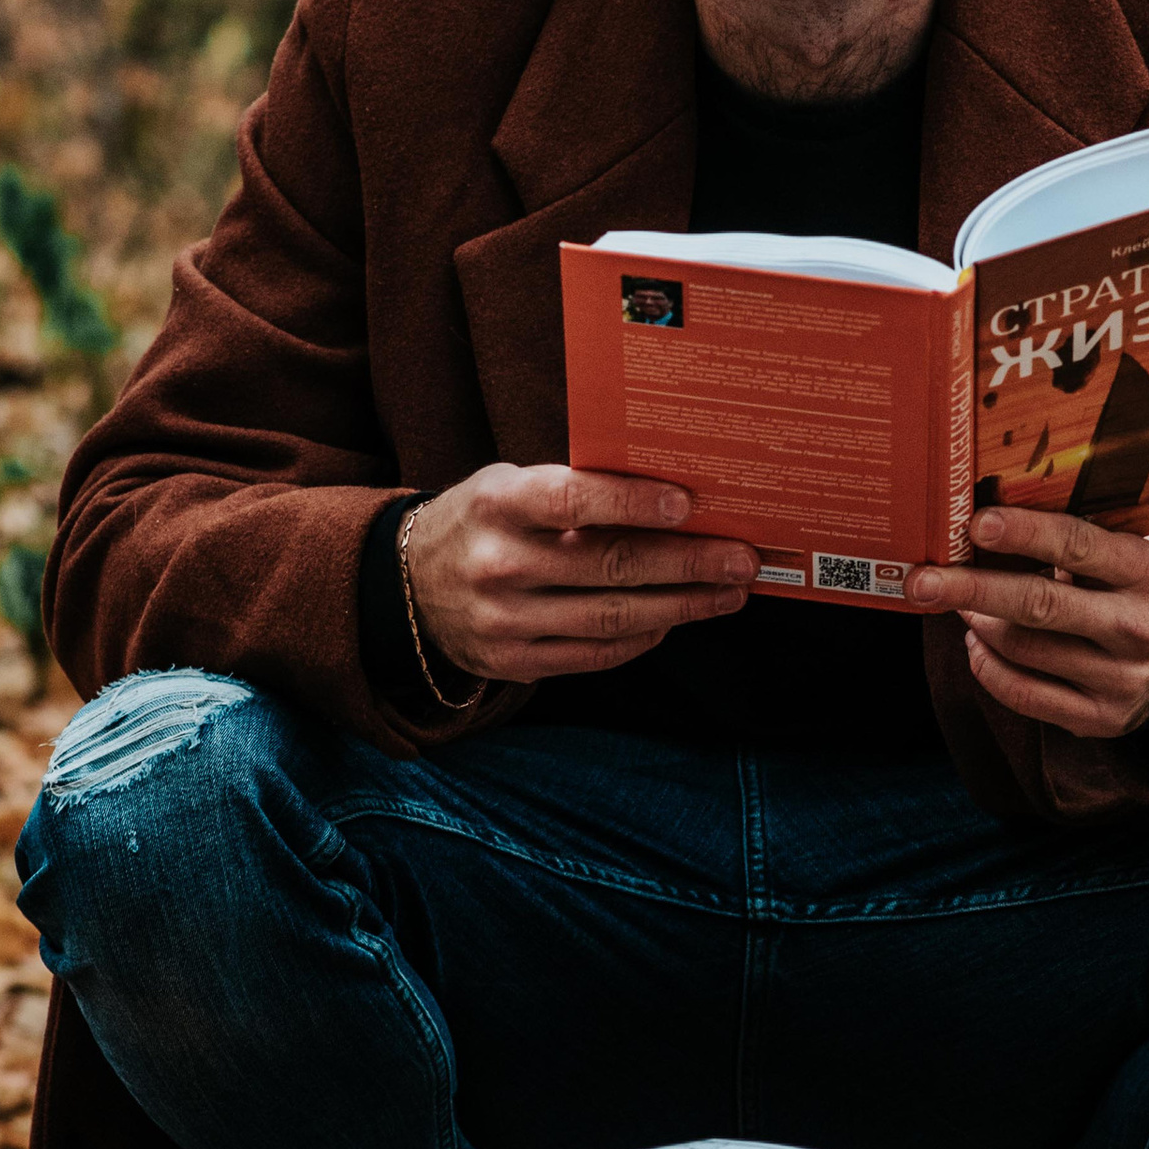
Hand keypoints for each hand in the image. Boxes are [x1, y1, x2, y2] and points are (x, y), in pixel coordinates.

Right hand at [403, 467, 756, 686]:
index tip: (690, 504)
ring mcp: (504, 621)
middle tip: (742, 558)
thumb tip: (675, 498)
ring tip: (728, 592)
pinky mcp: (514, 662)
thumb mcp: (509, 486)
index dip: (634, 502)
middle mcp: (498, 565)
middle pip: (611, 566)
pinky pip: (596, 654)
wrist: (407, 585)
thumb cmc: (483, 521)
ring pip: (613, 617)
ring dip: (682, 605)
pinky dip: (644, 637)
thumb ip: (575, 489)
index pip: (574, 500)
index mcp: (497, 504)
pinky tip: (677, 619)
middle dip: (688, 562)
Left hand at [907, 509, 1148, 738]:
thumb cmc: (1138, 585)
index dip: (1023, 533)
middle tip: (921, 580)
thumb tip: (993, 497)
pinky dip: (987, 666)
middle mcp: (1138, 627)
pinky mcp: (1101, 719)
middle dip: (972, 589)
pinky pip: (1023, 694)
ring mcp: (1121, 679)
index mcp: (1146, 571)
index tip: (975, 523)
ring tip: (961, 603)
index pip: (1077, 545)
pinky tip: (977, 642)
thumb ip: (1080, 529)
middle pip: (1039, 605)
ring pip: (1022, 650)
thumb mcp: (1130, 546)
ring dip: (978, 623)